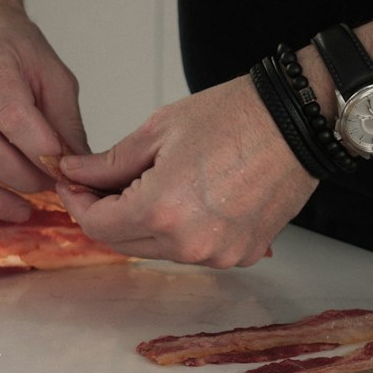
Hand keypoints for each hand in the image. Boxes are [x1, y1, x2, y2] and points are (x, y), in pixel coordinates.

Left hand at [55, 76, 318, 267]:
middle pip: (122, 244)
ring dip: (142, 224)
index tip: (74, 183)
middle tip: (101, 183)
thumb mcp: (158, 130)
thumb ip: (109, 162)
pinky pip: (193, 251)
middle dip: (106, 214)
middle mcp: (189, 243)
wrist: (299, 123)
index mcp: (162, 209)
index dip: (78, 203)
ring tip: (150, 184)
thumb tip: (74, 173)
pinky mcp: (241, 255)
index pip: (97, 225)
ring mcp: (218, 254)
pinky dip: (179, 230)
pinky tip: (187, 197)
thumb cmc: (237, 117)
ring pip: (157, 250)